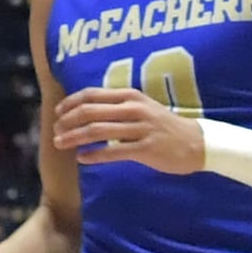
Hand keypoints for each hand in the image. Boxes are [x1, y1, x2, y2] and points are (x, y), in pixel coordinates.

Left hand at [52, 85, 204, 174]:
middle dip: (67, 122)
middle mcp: (134, 108)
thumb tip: (86, 110)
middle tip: (55, 132)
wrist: (196, 142)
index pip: (92, 94)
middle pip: (90, 111)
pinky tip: (82, 158)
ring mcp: (140, 128)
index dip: (70, 103)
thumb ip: (117, 106)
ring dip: (75, 137)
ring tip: (61, 144)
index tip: (57, 113)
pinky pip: (114, 152)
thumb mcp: (142, 107)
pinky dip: (95, 155)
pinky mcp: (146, 149)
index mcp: (130, 96)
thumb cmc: (163, 125)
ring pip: (98, 131)